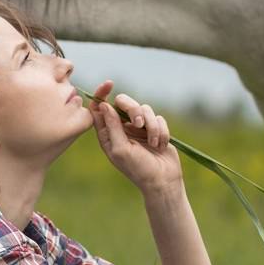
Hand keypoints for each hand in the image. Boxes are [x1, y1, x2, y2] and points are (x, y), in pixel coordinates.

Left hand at [89, 79, 182, 194]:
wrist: (163, 180)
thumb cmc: (138, 169)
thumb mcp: (120, 149)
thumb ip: (112, 127)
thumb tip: (103, 105)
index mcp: (108, 133)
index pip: (100, 108)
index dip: (101, 94)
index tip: (109, 84)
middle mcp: (122, 128)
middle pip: (124, 102)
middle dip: (134, 109)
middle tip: (138, 123)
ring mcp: (139, 128)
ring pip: (144, 109)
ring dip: (152, 125)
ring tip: (154, 142)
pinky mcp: (155, 129)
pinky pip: (158, 118)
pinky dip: (161, 130)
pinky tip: (161, 145)